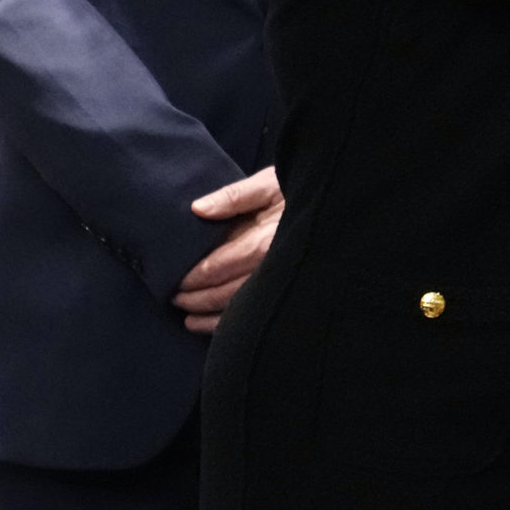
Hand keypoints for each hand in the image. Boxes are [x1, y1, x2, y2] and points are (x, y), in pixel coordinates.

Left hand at [176, 165, 284, 334]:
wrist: (336, 205)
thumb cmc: (300, 192)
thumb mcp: (271, 184)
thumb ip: (234, 196)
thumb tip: (197, 209)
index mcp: (265, 242)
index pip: (218, 266)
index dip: (191, 276)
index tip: (173, 279)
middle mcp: (272, 269)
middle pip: (224, 292)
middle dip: (194, 297)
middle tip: (173, 297)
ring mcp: (280, 284)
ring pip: (236, 308)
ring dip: (206, 313)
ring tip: (186, 314)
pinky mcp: (285, 291)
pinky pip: (251, 313)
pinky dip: (224, 324)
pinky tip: (205, 325)